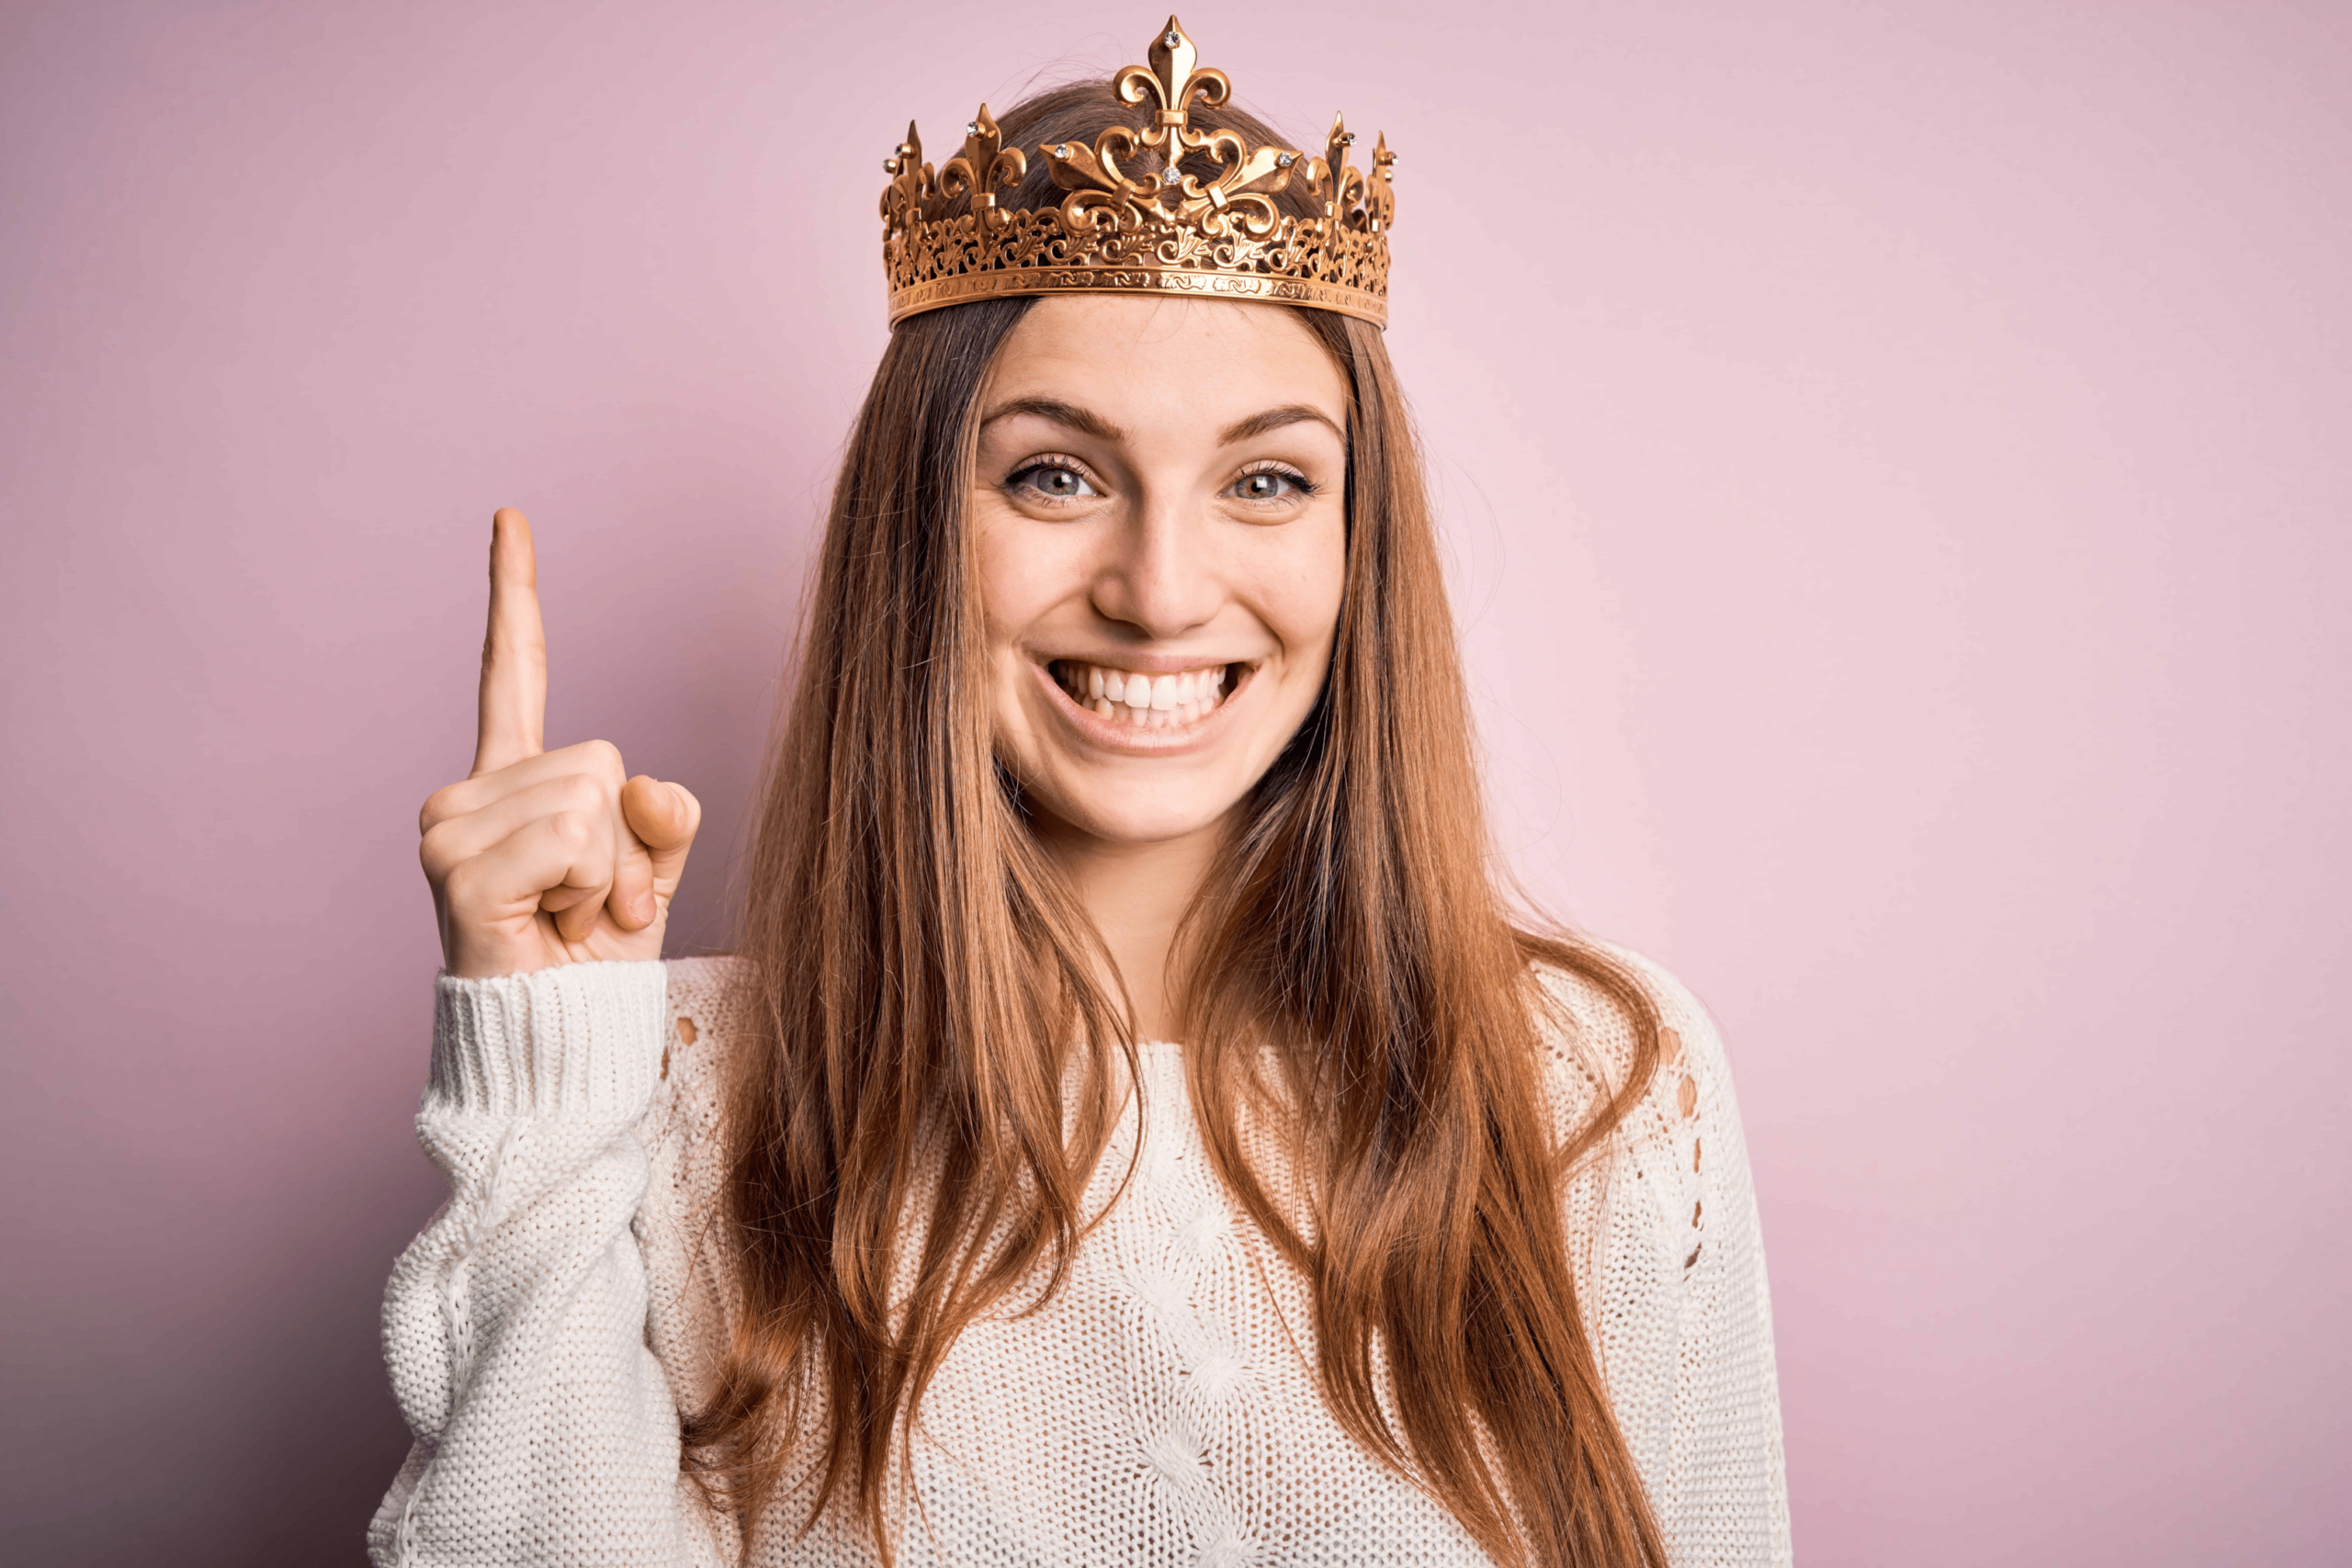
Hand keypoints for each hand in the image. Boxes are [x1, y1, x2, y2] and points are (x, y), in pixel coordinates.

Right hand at [418, 509, 700, 977]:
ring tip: (569, 920)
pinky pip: (574, 837)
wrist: (557, 1051)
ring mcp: (450, 827)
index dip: (515, 597)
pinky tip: (552, 926)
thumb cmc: (592, 968)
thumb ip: (662, 819)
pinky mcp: (457, 867)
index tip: (510, 518)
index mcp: (513, 786)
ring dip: (612, 875)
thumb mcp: (649, 877)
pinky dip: (591, 888)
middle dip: (627, 843)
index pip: (514, 674)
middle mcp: (466, 795)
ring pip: (594, 798)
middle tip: (590, 906)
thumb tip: (647, 791)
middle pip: (603, 757)